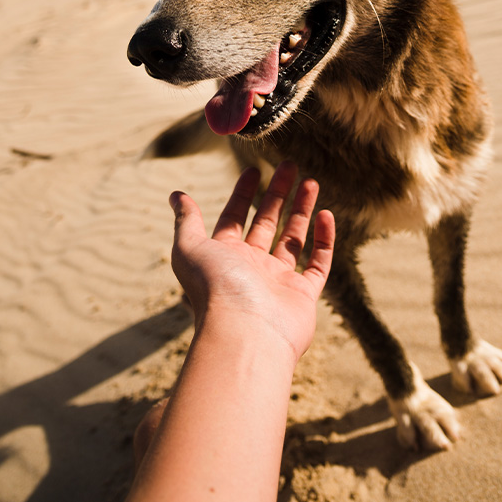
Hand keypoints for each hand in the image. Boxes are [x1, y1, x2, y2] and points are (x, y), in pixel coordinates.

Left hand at [169, 161, 334, 363]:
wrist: (245, 335)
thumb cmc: (215, 289)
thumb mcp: (190, 248)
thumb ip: (187, 220)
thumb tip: (175, 194)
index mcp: (224, 257)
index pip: (234, 218)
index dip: (243, 193)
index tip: (254, 169)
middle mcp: (251, 268)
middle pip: (266, 223)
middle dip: (277, 194)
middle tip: (290, 166)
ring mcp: (278, 282)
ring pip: (293, 238)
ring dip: (301, 209)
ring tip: (311, 181)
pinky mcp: (303, 295)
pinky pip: (318, 262)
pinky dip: (323, 239)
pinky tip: (325, 214)